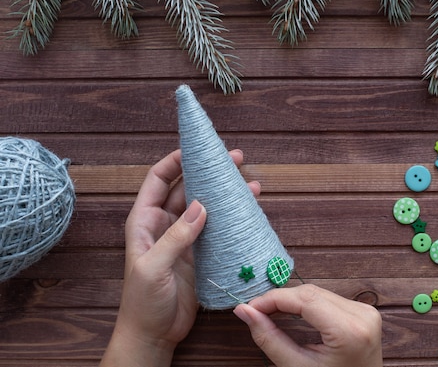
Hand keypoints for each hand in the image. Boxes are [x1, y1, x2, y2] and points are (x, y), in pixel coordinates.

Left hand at [100, 149, 259, 366]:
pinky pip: (217, 228)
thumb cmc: (142, 302)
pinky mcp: (200, 252)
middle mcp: (165, 224)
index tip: (197, 148)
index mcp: (145, 221)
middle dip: (209, 171)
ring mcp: (185, 238)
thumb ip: (176, 237)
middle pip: (189, 187)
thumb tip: (201, 206)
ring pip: (207, 206)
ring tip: (249, 183)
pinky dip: (231, 218)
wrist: (153, 334)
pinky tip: (248, 210)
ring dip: (225, 194)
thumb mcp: (154, 267)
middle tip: (235, 159)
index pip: (159, 180)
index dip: (176, 161)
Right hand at [233, 284, 382, 366]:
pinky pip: (329, 299)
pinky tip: (291, 312)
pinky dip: (307, 304)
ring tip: (268, 312)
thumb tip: (244, 311)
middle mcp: (361, 315)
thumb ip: (269, 338)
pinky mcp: (364, 312)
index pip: (304, 299)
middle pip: (311, 293)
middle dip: (280, 299)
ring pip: (318, 293)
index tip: (249, 307)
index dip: (273, 299)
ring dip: (292, 300)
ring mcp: (366, 312)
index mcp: (349, 331)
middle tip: (254, 311)